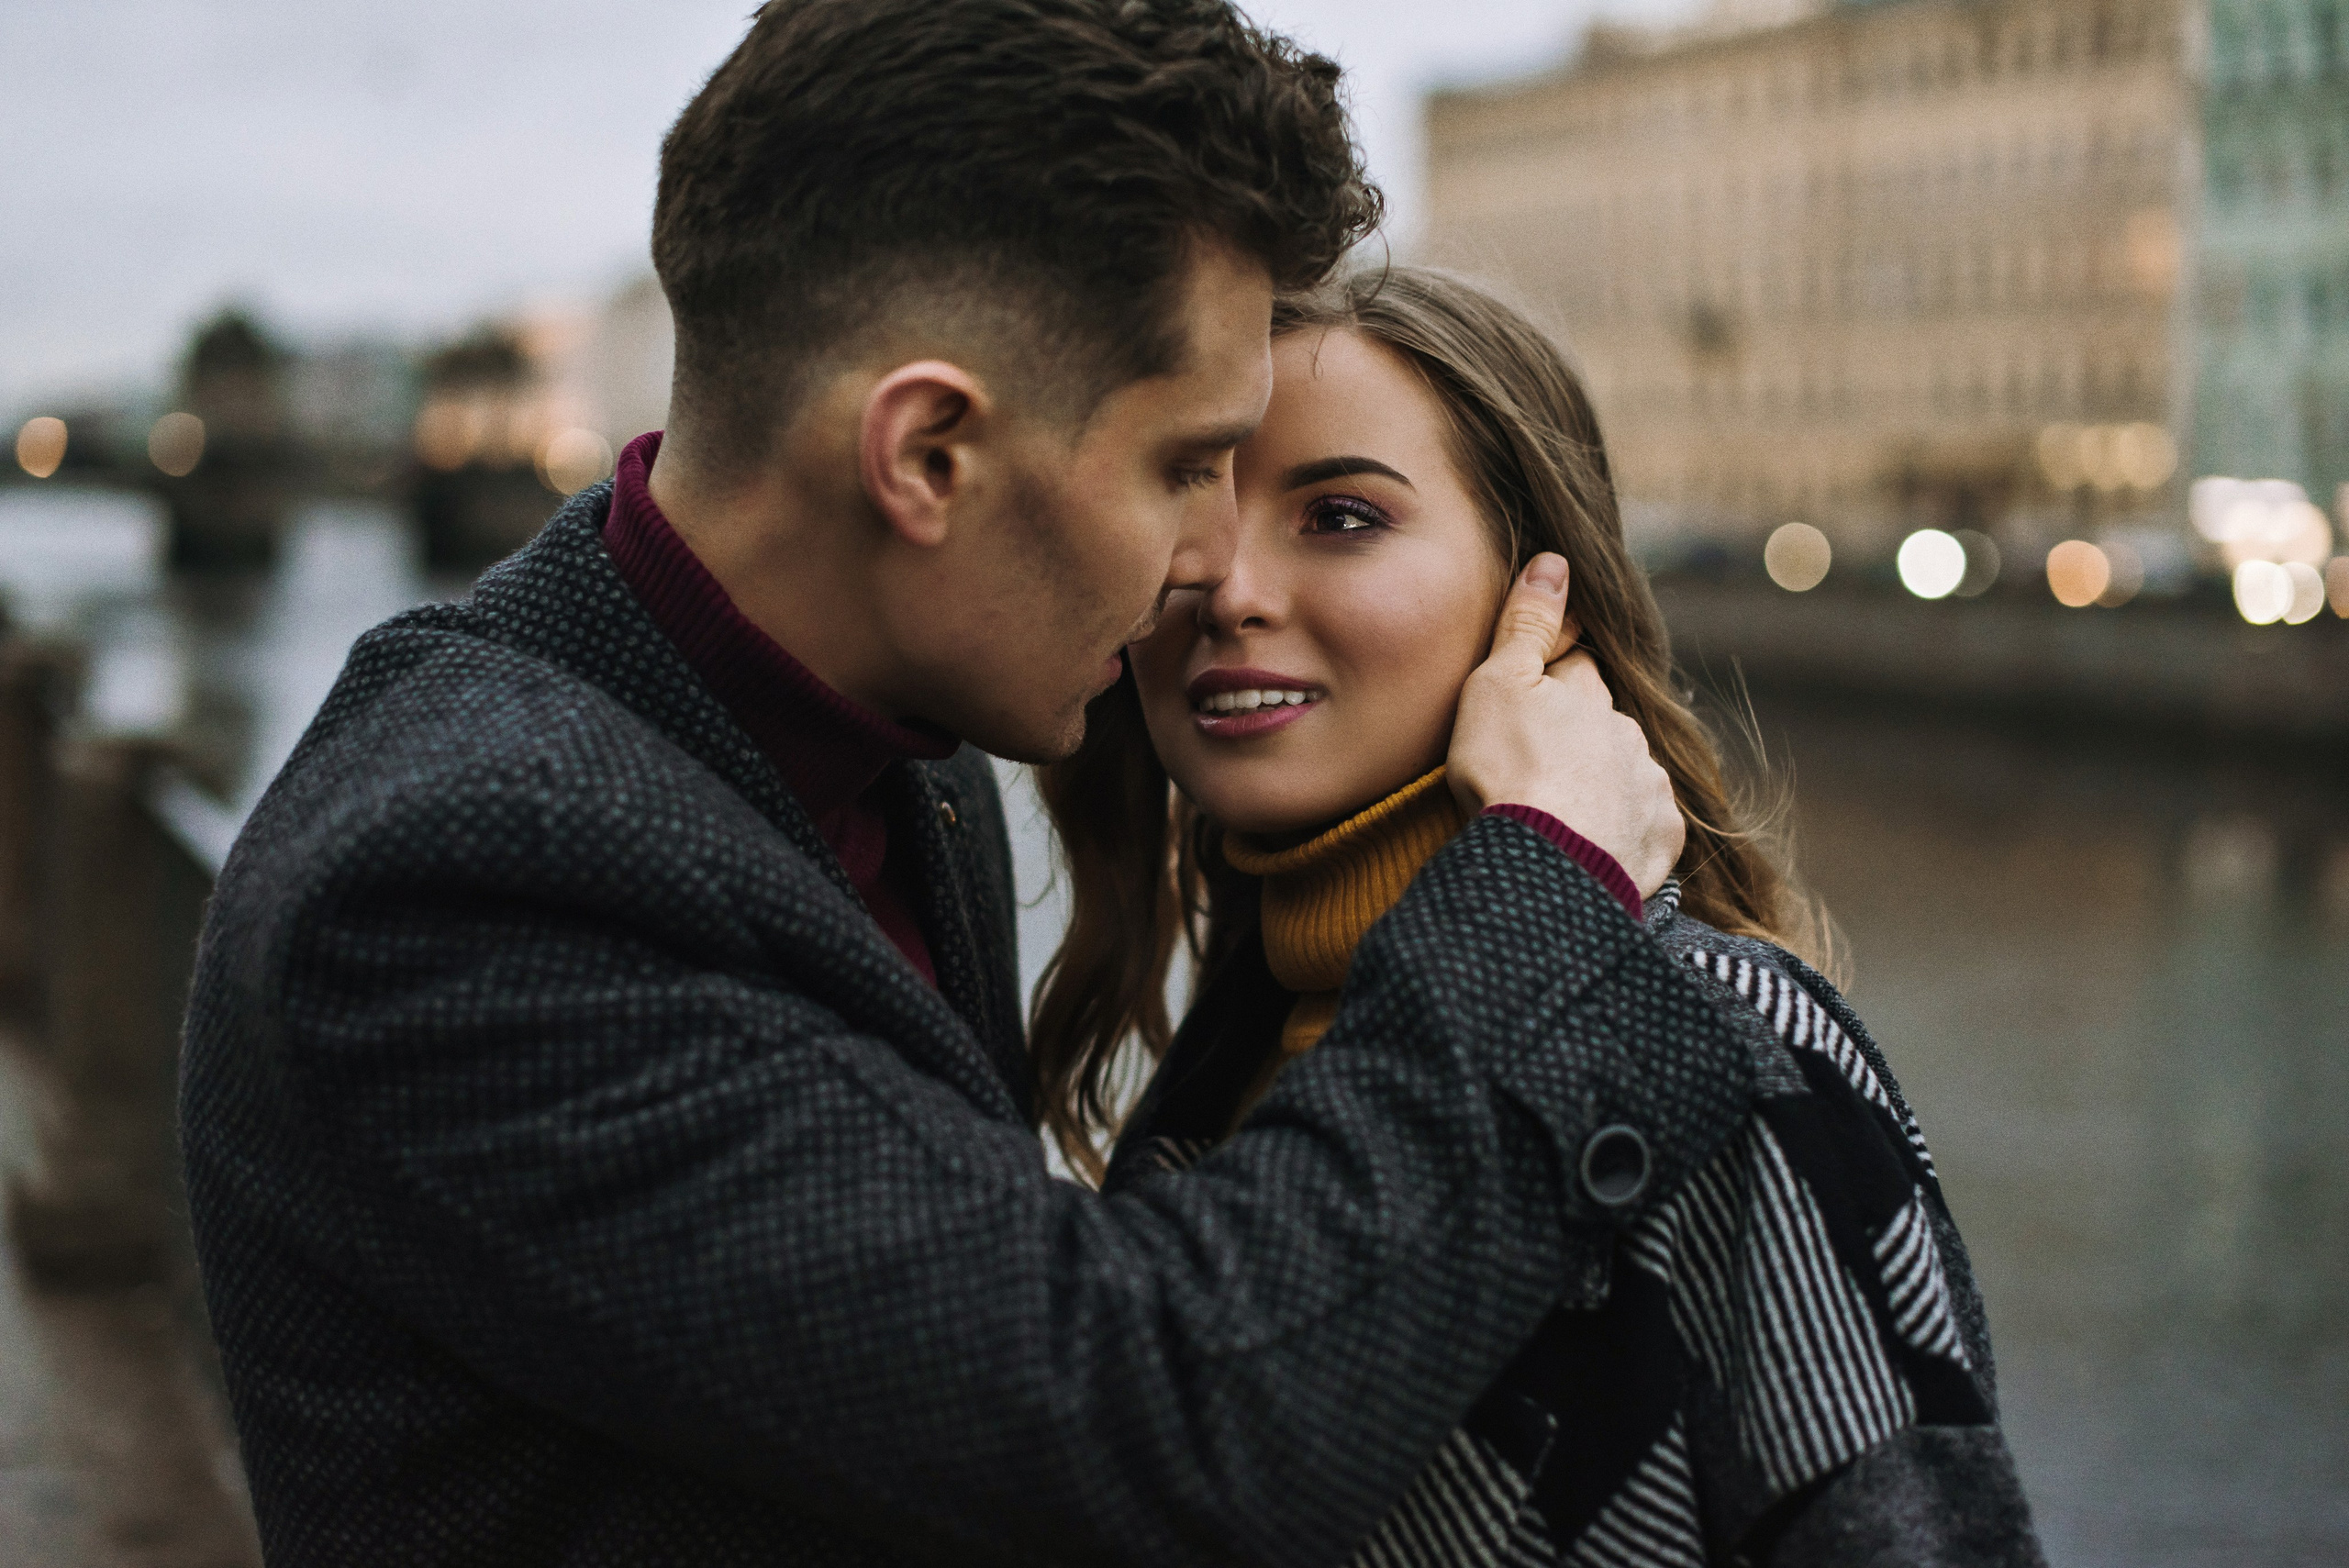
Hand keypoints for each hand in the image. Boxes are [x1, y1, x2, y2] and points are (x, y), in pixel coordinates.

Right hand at [1447, 554, 1683, 896]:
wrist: (1547, 864)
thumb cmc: (1508, 771)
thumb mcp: (1497, 685)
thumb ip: (1527, 623)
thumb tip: (1555, 560)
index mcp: (1587, 694)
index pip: (1576, 669)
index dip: (1553, 680)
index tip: (1530, 702)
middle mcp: (1627, 733)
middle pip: (1603, 724)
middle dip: (1581, 736)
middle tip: (1537, 767)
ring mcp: (1649, 786)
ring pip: (1626, 772)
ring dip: (1602, 784)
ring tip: (1560, 813)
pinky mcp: (1661, 837)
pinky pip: (1644, 826)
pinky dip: (1623, 831)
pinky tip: (1591, 846)